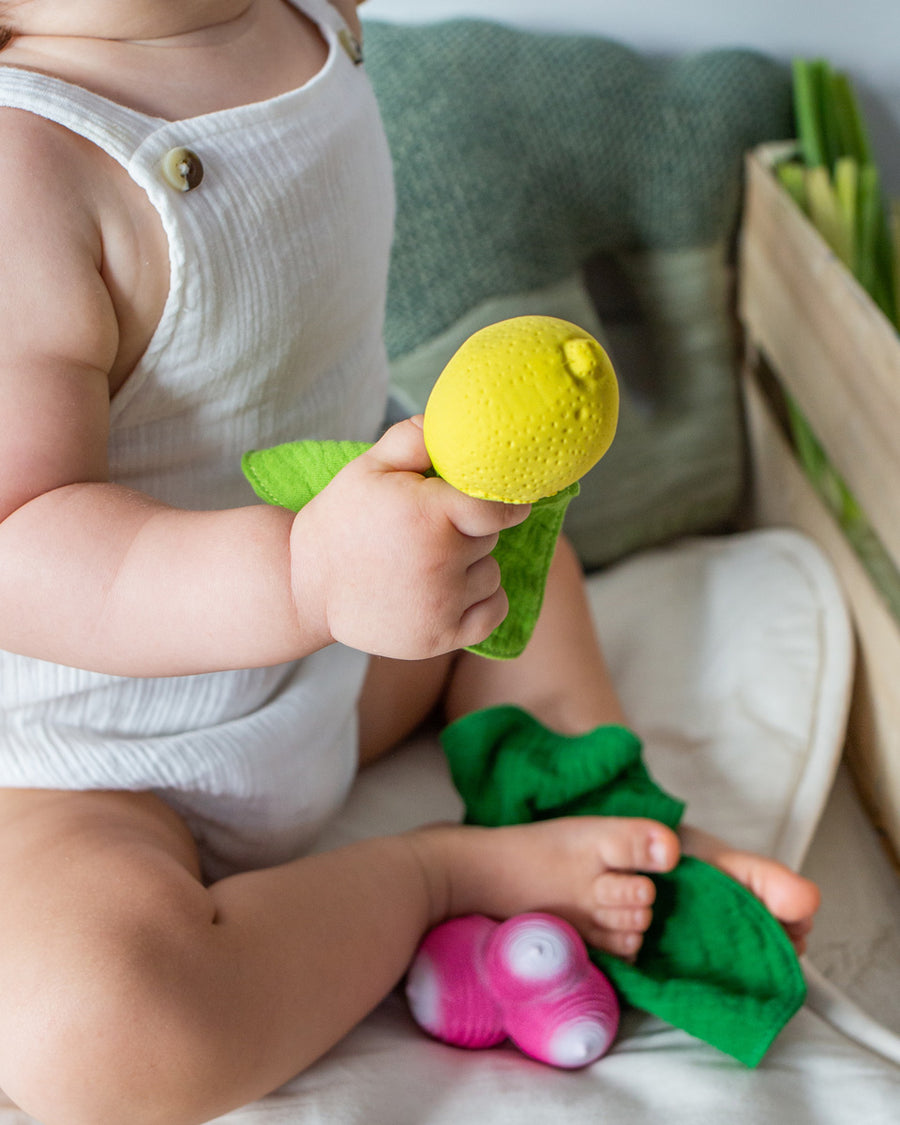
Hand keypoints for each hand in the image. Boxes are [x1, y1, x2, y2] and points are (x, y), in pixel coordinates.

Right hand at [289, 417, 529, 658]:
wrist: (304, 584)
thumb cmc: (342, 520)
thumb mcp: (367, 467)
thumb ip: (412, 439)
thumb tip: (455, 427)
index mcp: (427, 515)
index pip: (498, 507)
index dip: (506, 501)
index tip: (508, 501)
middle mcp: (440, 563)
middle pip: (490, 539)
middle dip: (468, 531)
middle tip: (429, 532)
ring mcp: (441, 605)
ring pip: (491, 574)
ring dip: (472, 567)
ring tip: (427, 564)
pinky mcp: (440, 638)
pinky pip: (493, 612)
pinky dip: (482, 602)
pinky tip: (452, 591)